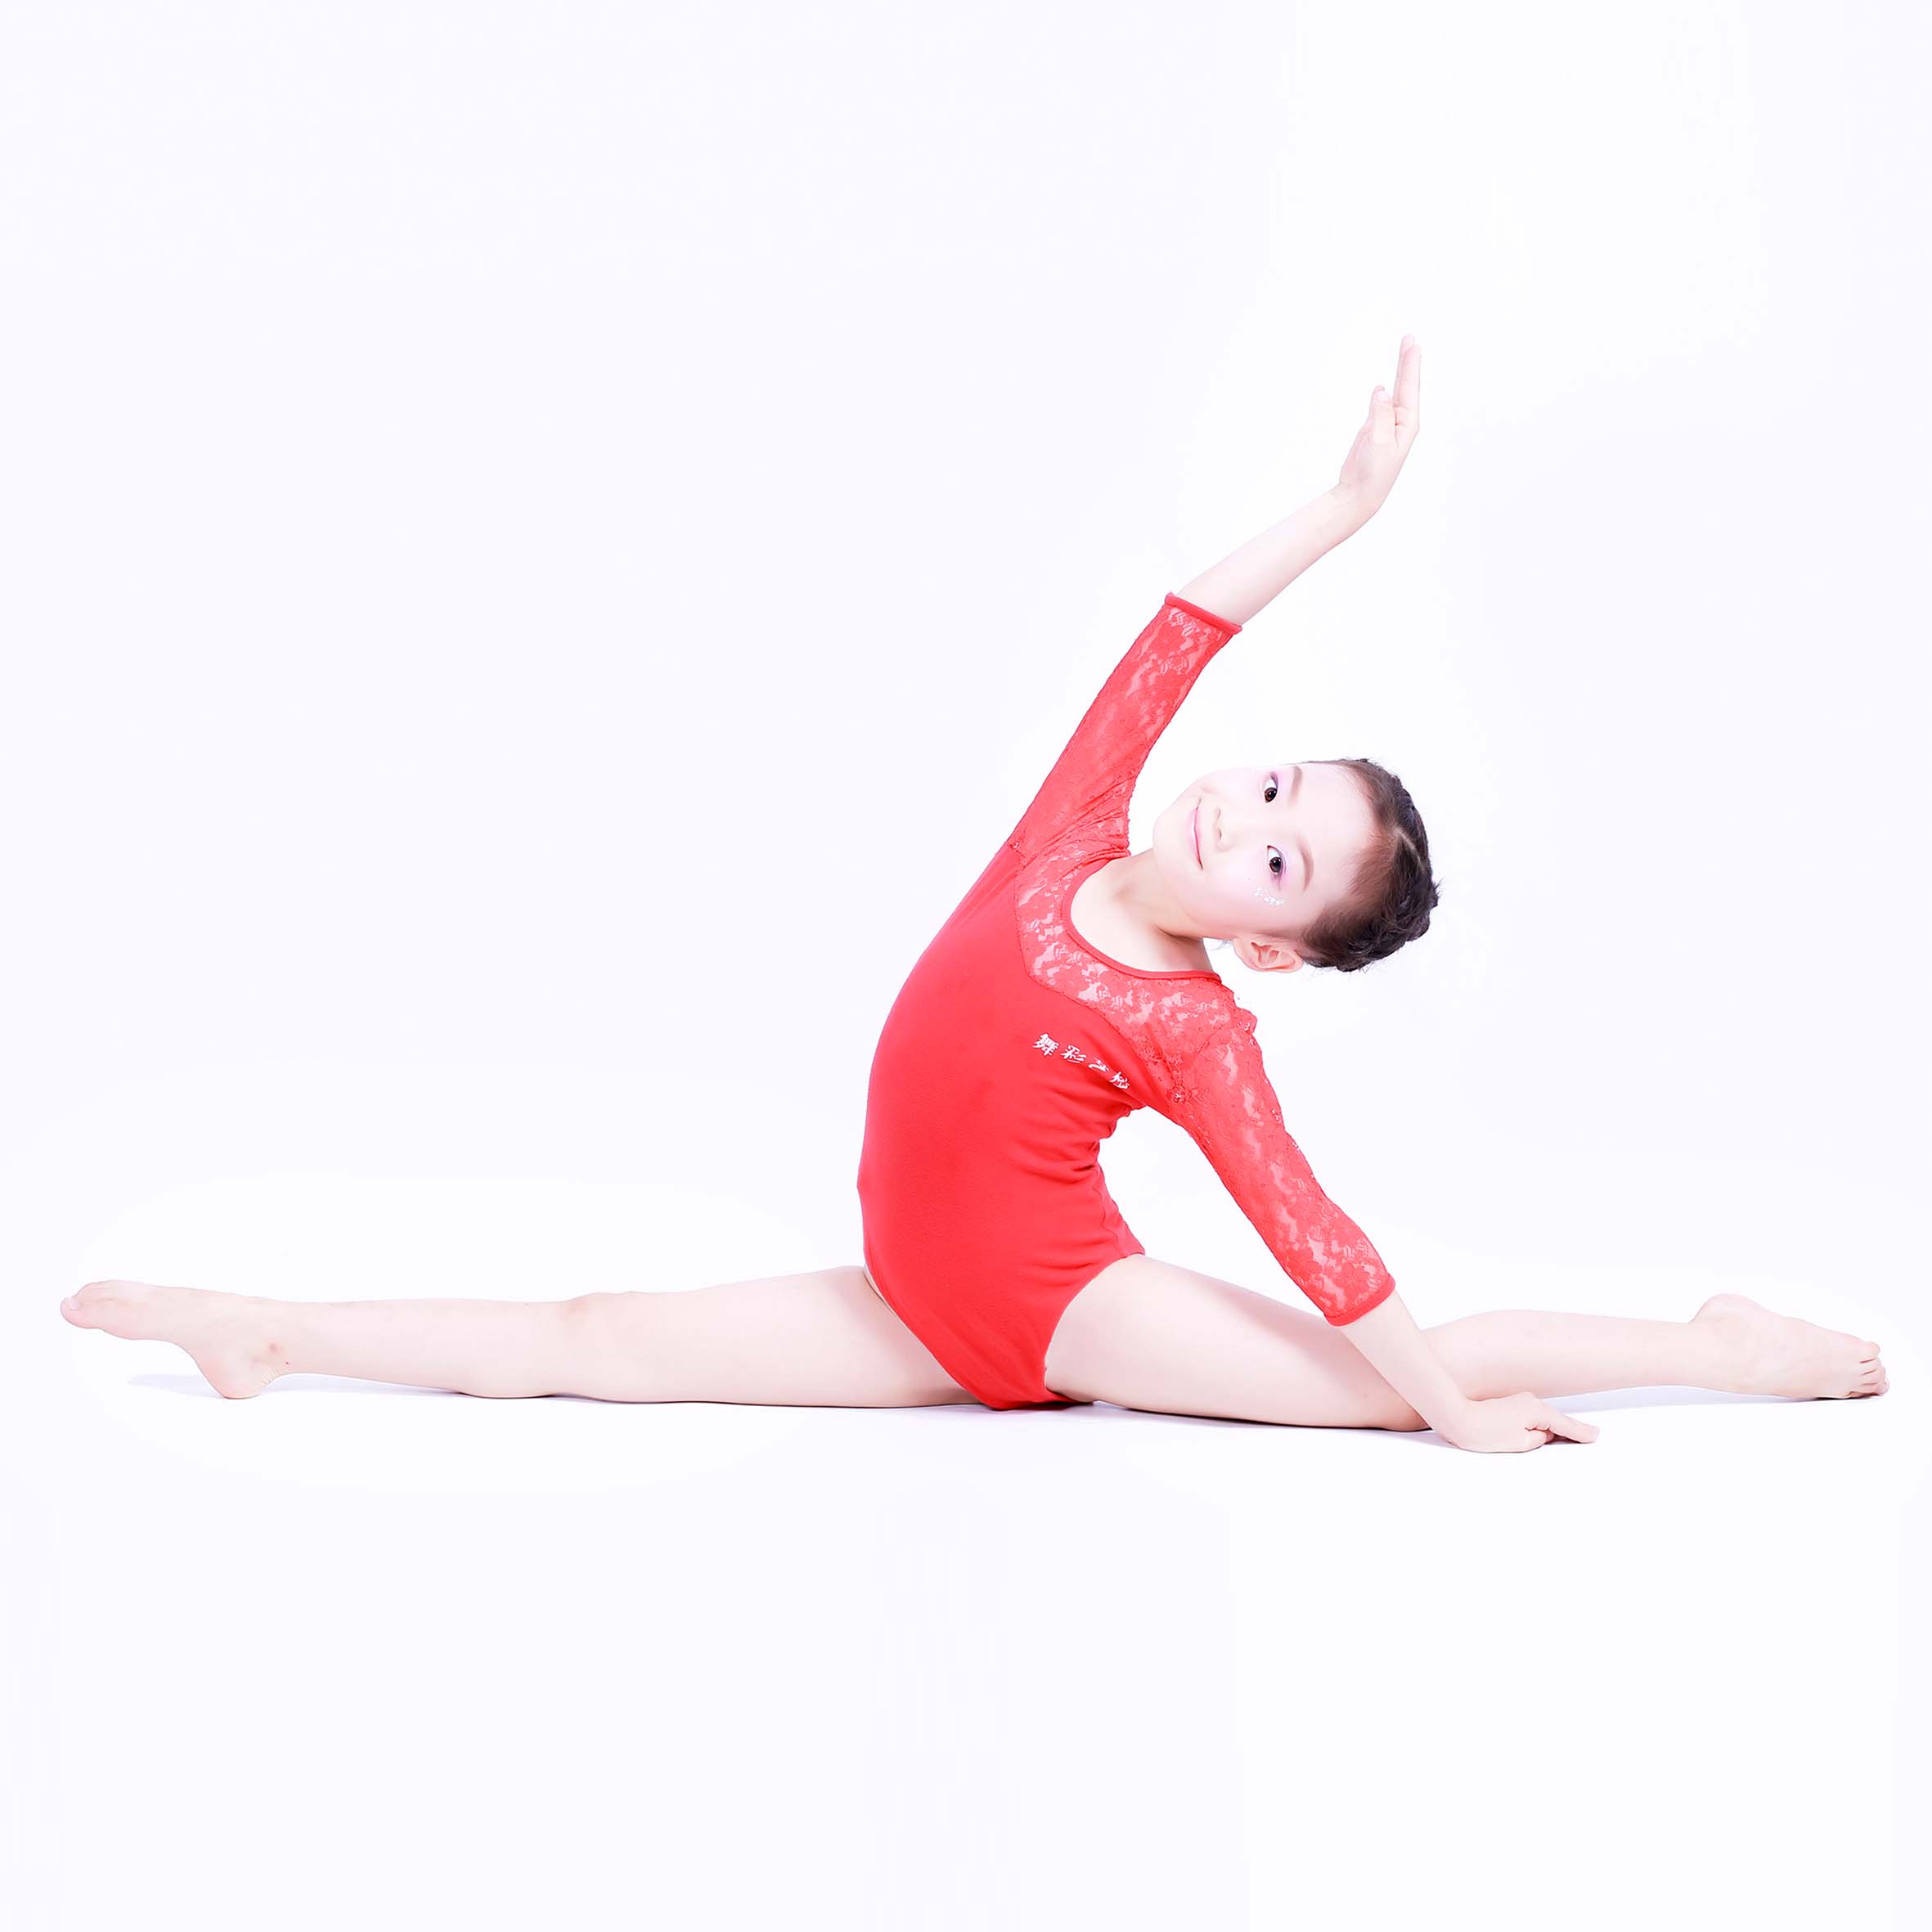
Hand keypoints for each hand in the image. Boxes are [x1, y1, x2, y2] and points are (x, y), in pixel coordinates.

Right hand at [1332, 335, 1421, 527]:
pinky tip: (1382, 385)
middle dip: (1407, 362)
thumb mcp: (1379, 442)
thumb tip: (1381, 390)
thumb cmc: (1374, 473)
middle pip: (1405, 386)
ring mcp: (1387, 425)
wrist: (1360, 493)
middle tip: (1409, 339)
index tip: (1411, 344)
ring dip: (1398, 373)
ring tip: (1403, 352)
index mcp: (1407, 424)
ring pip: (1394, 393)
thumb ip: (1380, 414)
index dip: (1409, 365)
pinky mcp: (1374, 430)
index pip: (1409, 388)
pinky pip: (1380, 405)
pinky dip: (1382, 392)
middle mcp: (1400, 422)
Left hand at [1437, 1391, 1599, 1453]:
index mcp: (1537, 1411)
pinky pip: (1531, 1417)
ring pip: (1542, 1418)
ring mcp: (1519, 1401)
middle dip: (1569, 1430)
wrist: (1457, 1417)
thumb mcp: (1521, 1443)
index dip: (1580, 1432)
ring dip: (1552, 1428)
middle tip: (1589, 1436)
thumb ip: (1539, 1438)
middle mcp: (1530, 1402)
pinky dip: (1539, 1425)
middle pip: (1555, 1420)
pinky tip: (1542, 1433)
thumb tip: (1544, 1433)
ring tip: (1568, 1438)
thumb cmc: (1485, 1432)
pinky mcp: (1509, 1405)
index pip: (1565, 1425)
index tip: (1595, 1435)